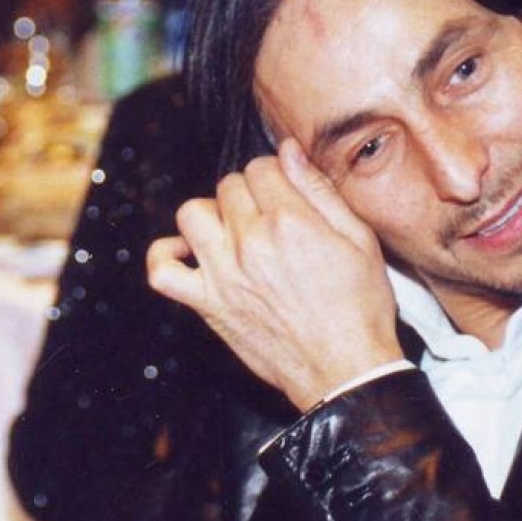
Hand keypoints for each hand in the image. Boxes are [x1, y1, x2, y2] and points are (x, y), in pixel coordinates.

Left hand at [146, 139, 402, 411]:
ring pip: (191, 214)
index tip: (285, 194)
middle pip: (227, 186)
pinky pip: (161, 271)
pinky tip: (190, 253)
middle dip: (248, 194)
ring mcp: (223, 275)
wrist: (345, 370)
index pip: (260, 167)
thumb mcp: (359, 239)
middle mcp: (250, 244)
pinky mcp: (208, 305)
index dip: (275, 176)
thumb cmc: (360, 307)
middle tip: (269, 217)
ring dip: (211, 215)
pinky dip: (166, 255)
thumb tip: (288, 150)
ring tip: (234, 231)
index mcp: (290, 222)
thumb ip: (319, 190)